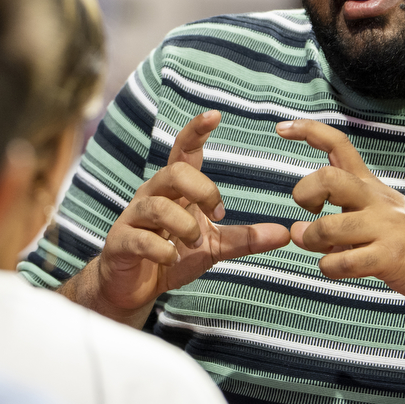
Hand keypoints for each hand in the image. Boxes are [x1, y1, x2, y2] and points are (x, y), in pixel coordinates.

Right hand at [95, 110, 290, 314]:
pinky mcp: (120, 243)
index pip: (183, 151)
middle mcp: (152, 195)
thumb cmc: (172, 256)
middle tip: (218, 215)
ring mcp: (133, 218)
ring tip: (195, 244)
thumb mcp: (213, 248)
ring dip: (184, 225)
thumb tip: (284, 234)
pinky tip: (172, 258)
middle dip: (203, 190)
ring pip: (157, 205)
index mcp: (174, 190)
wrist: (133, 288)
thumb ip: (244, 239)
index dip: (196, 131)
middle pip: (174, 172)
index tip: (215, 115)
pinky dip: (162, 250)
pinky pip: (140, 238)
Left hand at [276, 119, 404, 304]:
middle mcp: (377, 200)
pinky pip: (343, 262)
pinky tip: (336, 268)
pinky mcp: (390, 257)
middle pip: (328, 178)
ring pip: (328, 227)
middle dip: (304, 194)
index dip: (308, 131)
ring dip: (312, 241)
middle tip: (309, 212)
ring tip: (318, 248)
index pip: (338, 145)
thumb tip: (299, 229)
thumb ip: (342, 212)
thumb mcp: (380, 210)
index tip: (281, 128)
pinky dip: (329, 268)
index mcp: (371, 186)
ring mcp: (385, 228)